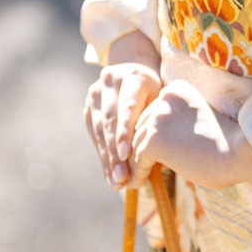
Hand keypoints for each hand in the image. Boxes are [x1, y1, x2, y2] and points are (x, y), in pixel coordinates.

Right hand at [83, 31, 161, 189]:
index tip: (127, 155)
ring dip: (108, 159)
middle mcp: (110, 82)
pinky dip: (104, 155)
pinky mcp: (89, 107)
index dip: (125, 132)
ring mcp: (96, 94)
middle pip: (110, 121)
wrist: (135, 70)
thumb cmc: (156, 91)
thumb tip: (162, 160)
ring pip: (99, 130)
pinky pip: (94, 135)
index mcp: (133, 78)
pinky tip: (110, 174)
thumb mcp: (161, 99)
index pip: (127, 107)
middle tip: (122, 178)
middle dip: (115, 152)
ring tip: (117, 182)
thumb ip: (158, 122)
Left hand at [129, 79, 251, 189]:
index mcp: (178, 88)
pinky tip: (138, 184)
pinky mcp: (155, 140)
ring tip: (136, 178)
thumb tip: (151, 144)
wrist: (240, 152)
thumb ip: (176, 124)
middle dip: (142, 148)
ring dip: (137, 162)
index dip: (154, 134)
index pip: (153, 112)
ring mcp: (159, 117)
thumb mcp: (197, 122)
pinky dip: (137, 173)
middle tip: (141, 169)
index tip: (156, 154)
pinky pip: (137, 160)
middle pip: (141, 127)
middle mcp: (166, 97)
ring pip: (136, 144)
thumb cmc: (226, 143)